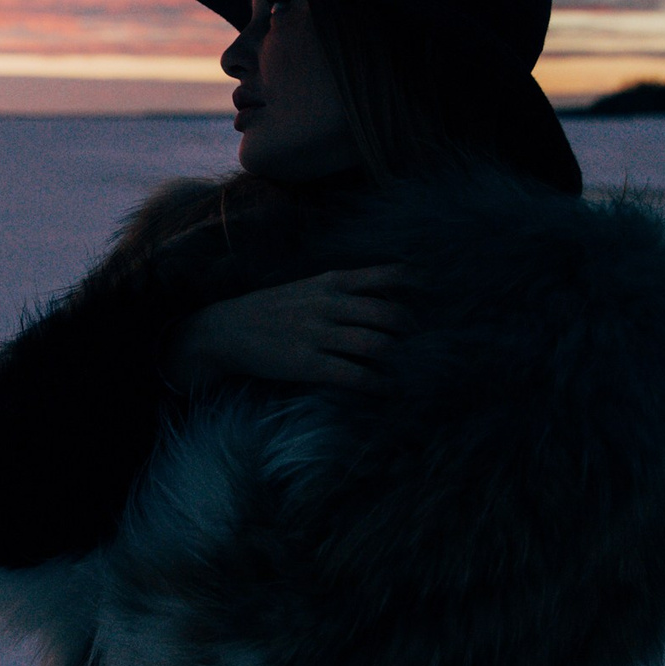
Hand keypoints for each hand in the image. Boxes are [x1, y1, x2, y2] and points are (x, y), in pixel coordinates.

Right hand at [165, 266, 415, 389]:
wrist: (226, 330)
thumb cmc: (274, 309)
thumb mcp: (310, 287)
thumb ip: (346, 290)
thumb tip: (389, 297)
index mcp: (332, 282)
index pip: (388, 276)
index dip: (419, 288)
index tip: (438, 299)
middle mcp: (330, 304)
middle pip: (391, 314)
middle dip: (414, 331)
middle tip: (426, 345)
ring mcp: (319, 334)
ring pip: (378, 345)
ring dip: (400, 360)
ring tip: (411, 370)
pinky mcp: (309, 364)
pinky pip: (355, 375)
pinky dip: (378, 384)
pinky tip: (388, 389)